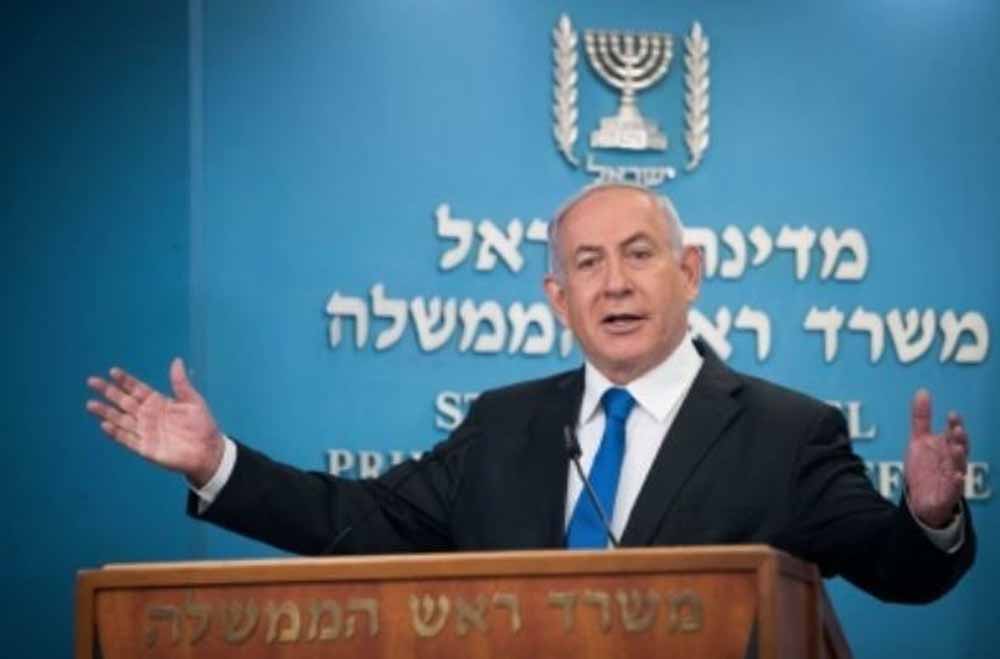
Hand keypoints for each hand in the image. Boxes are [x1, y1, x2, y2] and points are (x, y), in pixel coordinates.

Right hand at [86, 357, 223, 486]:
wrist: (208, 450)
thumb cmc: (202, 424)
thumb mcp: (193, 401)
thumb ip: (181, 383)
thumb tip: (177, 360)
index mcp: (158, 402)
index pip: (137, 389)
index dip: (125, 380)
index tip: (113, 371)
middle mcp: (148, 415)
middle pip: (124, 401)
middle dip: (109, 392)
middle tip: (92, 381)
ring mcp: (145, 432)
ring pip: (121, 420)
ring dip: (106, 412)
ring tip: (91, 404)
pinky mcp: (145, 448)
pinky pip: (127, 439)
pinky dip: (116, 433)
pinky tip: (105, 424)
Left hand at [904, 389, 968, 527]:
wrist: (922, 498)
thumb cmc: (925, 467)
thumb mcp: (919, 440)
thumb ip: (921, 418)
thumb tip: (923, 392)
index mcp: (946, 447)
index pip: (953, 433)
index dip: (954, 424)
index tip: (952, 414)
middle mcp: (952, 461)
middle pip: (959, 448)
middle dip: (959, 439)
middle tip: (956, 429)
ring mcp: (952, 477)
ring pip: (959, 466)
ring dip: (959, 457)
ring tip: (956, 448)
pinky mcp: (949, 493)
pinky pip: (955, 488)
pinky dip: (957, 483)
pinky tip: (957, 477)